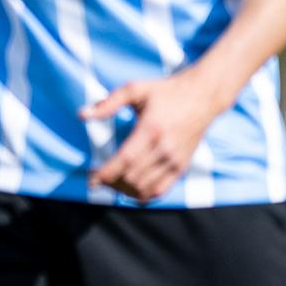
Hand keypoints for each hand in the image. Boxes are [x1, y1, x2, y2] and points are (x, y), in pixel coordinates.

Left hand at [85, 67, 227, 200]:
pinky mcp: (181, 167)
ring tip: (110, 182)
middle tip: (96, 177)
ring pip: (144, 188)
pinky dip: (141, 195)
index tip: (90, 179)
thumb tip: (82, 115)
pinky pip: (159, 191)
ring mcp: (175, 160)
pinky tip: (129, 188)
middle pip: (132, 177)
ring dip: (123, 190)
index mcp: (151, 129)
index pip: (125, 160)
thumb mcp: (136, 89)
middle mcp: (164, 148)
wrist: (203, 96)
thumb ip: (108, 103)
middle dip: (110, 182)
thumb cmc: (166, 91)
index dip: (106, 174)